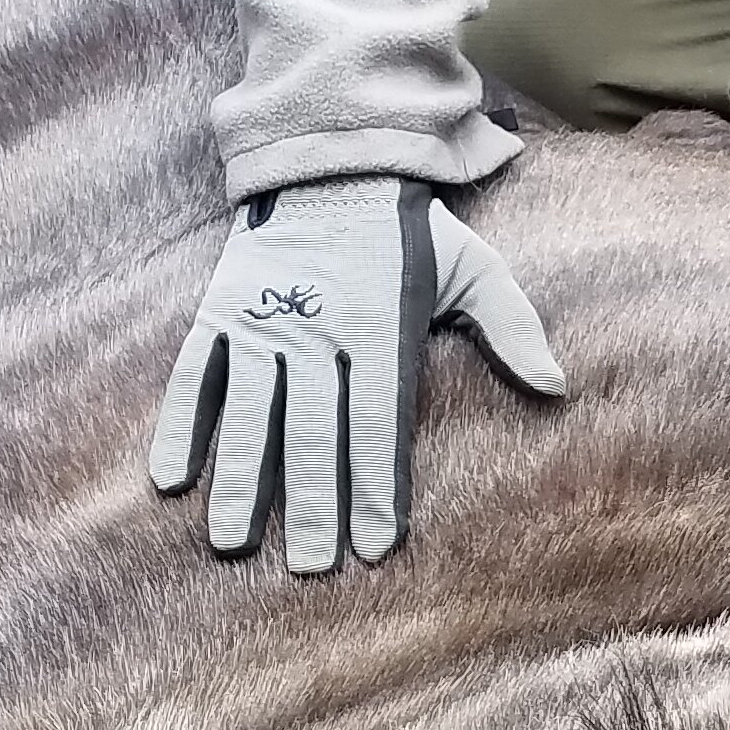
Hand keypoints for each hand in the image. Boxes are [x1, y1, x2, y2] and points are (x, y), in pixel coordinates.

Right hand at [149, 174, 566, 571]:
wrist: (330, 159)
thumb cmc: (407, 230)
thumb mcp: (473, 266)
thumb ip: (512, 326)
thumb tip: (556, 386)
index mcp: (379, 327)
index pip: (378, 425)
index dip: (375, 488)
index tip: (376, 547)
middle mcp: (315, 330)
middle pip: (312, 433)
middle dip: (312, 506)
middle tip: (311, 569)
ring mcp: (261, 321)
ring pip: (248, 414)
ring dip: (240, 482)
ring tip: (233, 544)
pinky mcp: (219, 310)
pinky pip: (194, 376)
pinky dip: (181, 427)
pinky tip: (173, 481)